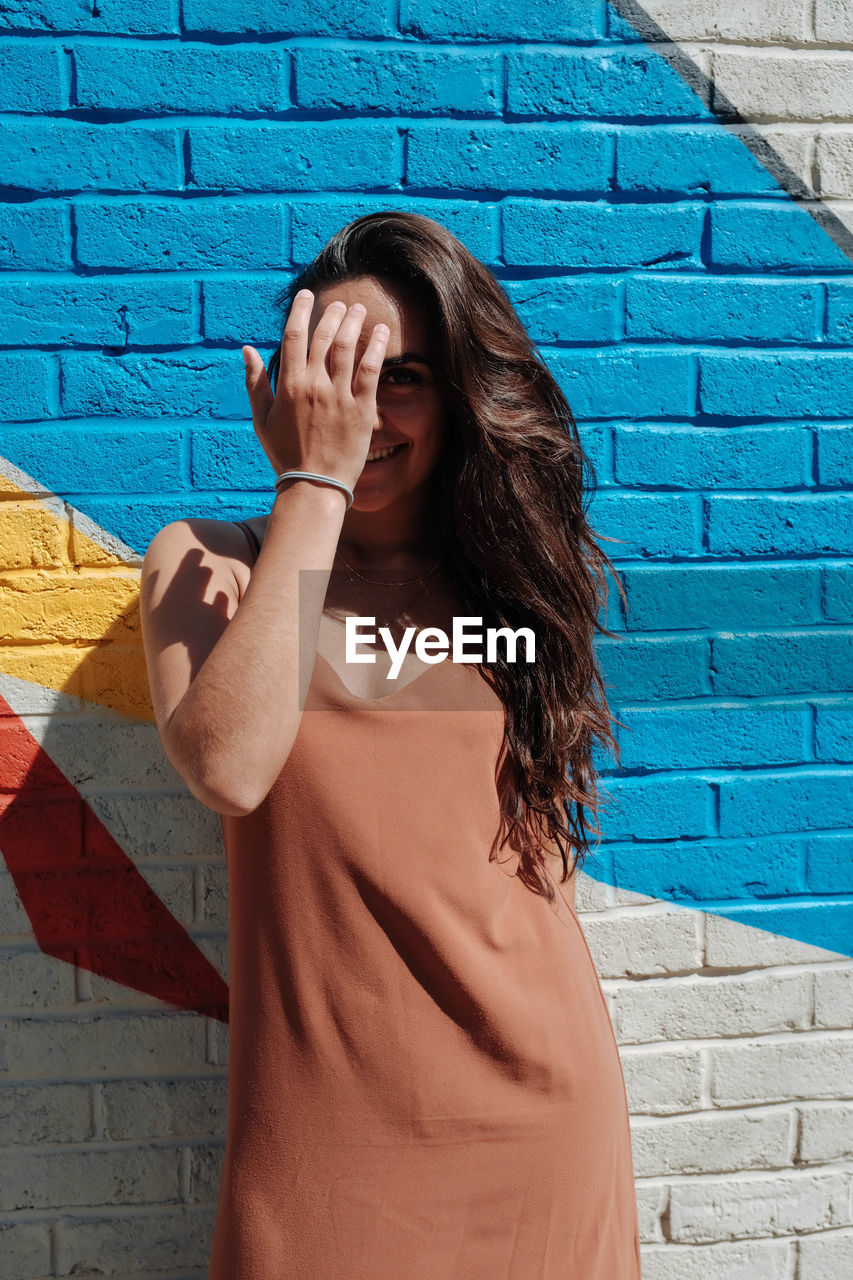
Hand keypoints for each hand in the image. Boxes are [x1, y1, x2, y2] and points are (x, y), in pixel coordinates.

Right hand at [241, 290, 389, 490]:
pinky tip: (382, 332)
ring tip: (359, 310)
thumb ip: (255, 383)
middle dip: (332, 314)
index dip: (301, 310)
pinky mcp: (362, 408)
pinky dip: (377, 346)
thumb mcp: (262, 420)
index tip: (307, 295)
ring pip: (348, 347)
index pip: (293, 335)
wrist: (315, 485)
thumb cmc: (286, 455)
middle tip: (339, 305)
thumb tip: (247, 349)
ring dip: (354, 323)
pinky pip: (371, 369)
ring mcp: (339, 396)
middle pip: (324, 336)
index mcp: (288, 385)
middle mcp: (314, 385)